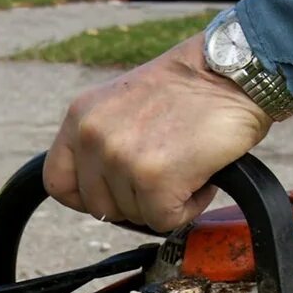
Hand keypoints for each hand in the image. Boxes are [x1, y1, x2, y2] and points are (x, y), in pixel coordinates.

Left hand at [43, 34, 271, 232]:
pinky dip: (188, 207)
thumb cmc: (190, 88)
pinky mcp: (155, 180)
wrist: (235, 71)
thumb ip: (101, 140)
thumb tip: (98, 189)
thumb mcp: (122, 104)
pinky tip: (201, 176)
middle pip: (98, 208)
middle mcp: (94, 136)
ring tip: (186, 163)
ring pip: (134, 215)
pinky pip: (164, 221)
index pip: (56, 182)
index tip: (112, 193)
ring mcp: (122, 159)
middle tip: (165, 172)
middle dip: (133, 200)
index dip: (85, 197)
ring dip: (165, 201)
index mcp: (80, 117)